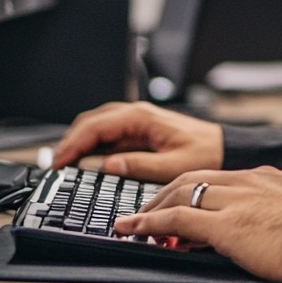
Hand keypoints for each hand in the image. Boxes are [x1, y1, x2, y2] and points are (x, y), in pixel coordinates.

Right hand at [52, 101, 223, 181]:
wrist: (225, 148)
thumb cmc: (206, 154)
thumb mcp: (172, 166)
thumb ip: (138, 166)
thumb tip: (107, 166)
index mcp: (143, 118)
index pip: (97, 125)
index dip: (74, 143)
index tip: (59, 162)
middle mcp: (138, 115)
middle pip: (92, 121)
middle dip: (71, 140)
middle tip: (56, 165)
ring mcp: (139, 122)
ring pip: (98, 125)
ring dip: (80, 141)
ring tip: (65, 163)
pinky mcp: (141, 132)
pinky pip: (110, 135)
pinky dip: (93, 145)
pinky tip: (86, 161)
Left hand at [114, 166, 281, 282]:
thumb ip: (271, 210)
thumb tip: (258, 227)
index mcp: (262, 177)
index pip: (215, 178)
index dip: (190, 191)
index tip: (176, 205)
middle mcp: (245, 182)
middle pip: (192, 179)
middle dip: (163, 195)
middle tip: (145, 213)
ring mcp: (234, 201)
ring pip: (180, 194)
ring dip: (151, 209)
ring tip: (132, 224)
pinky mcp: (225, 225)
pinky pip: (177, 220)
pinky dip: (150, 224)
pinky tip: (135, 231)